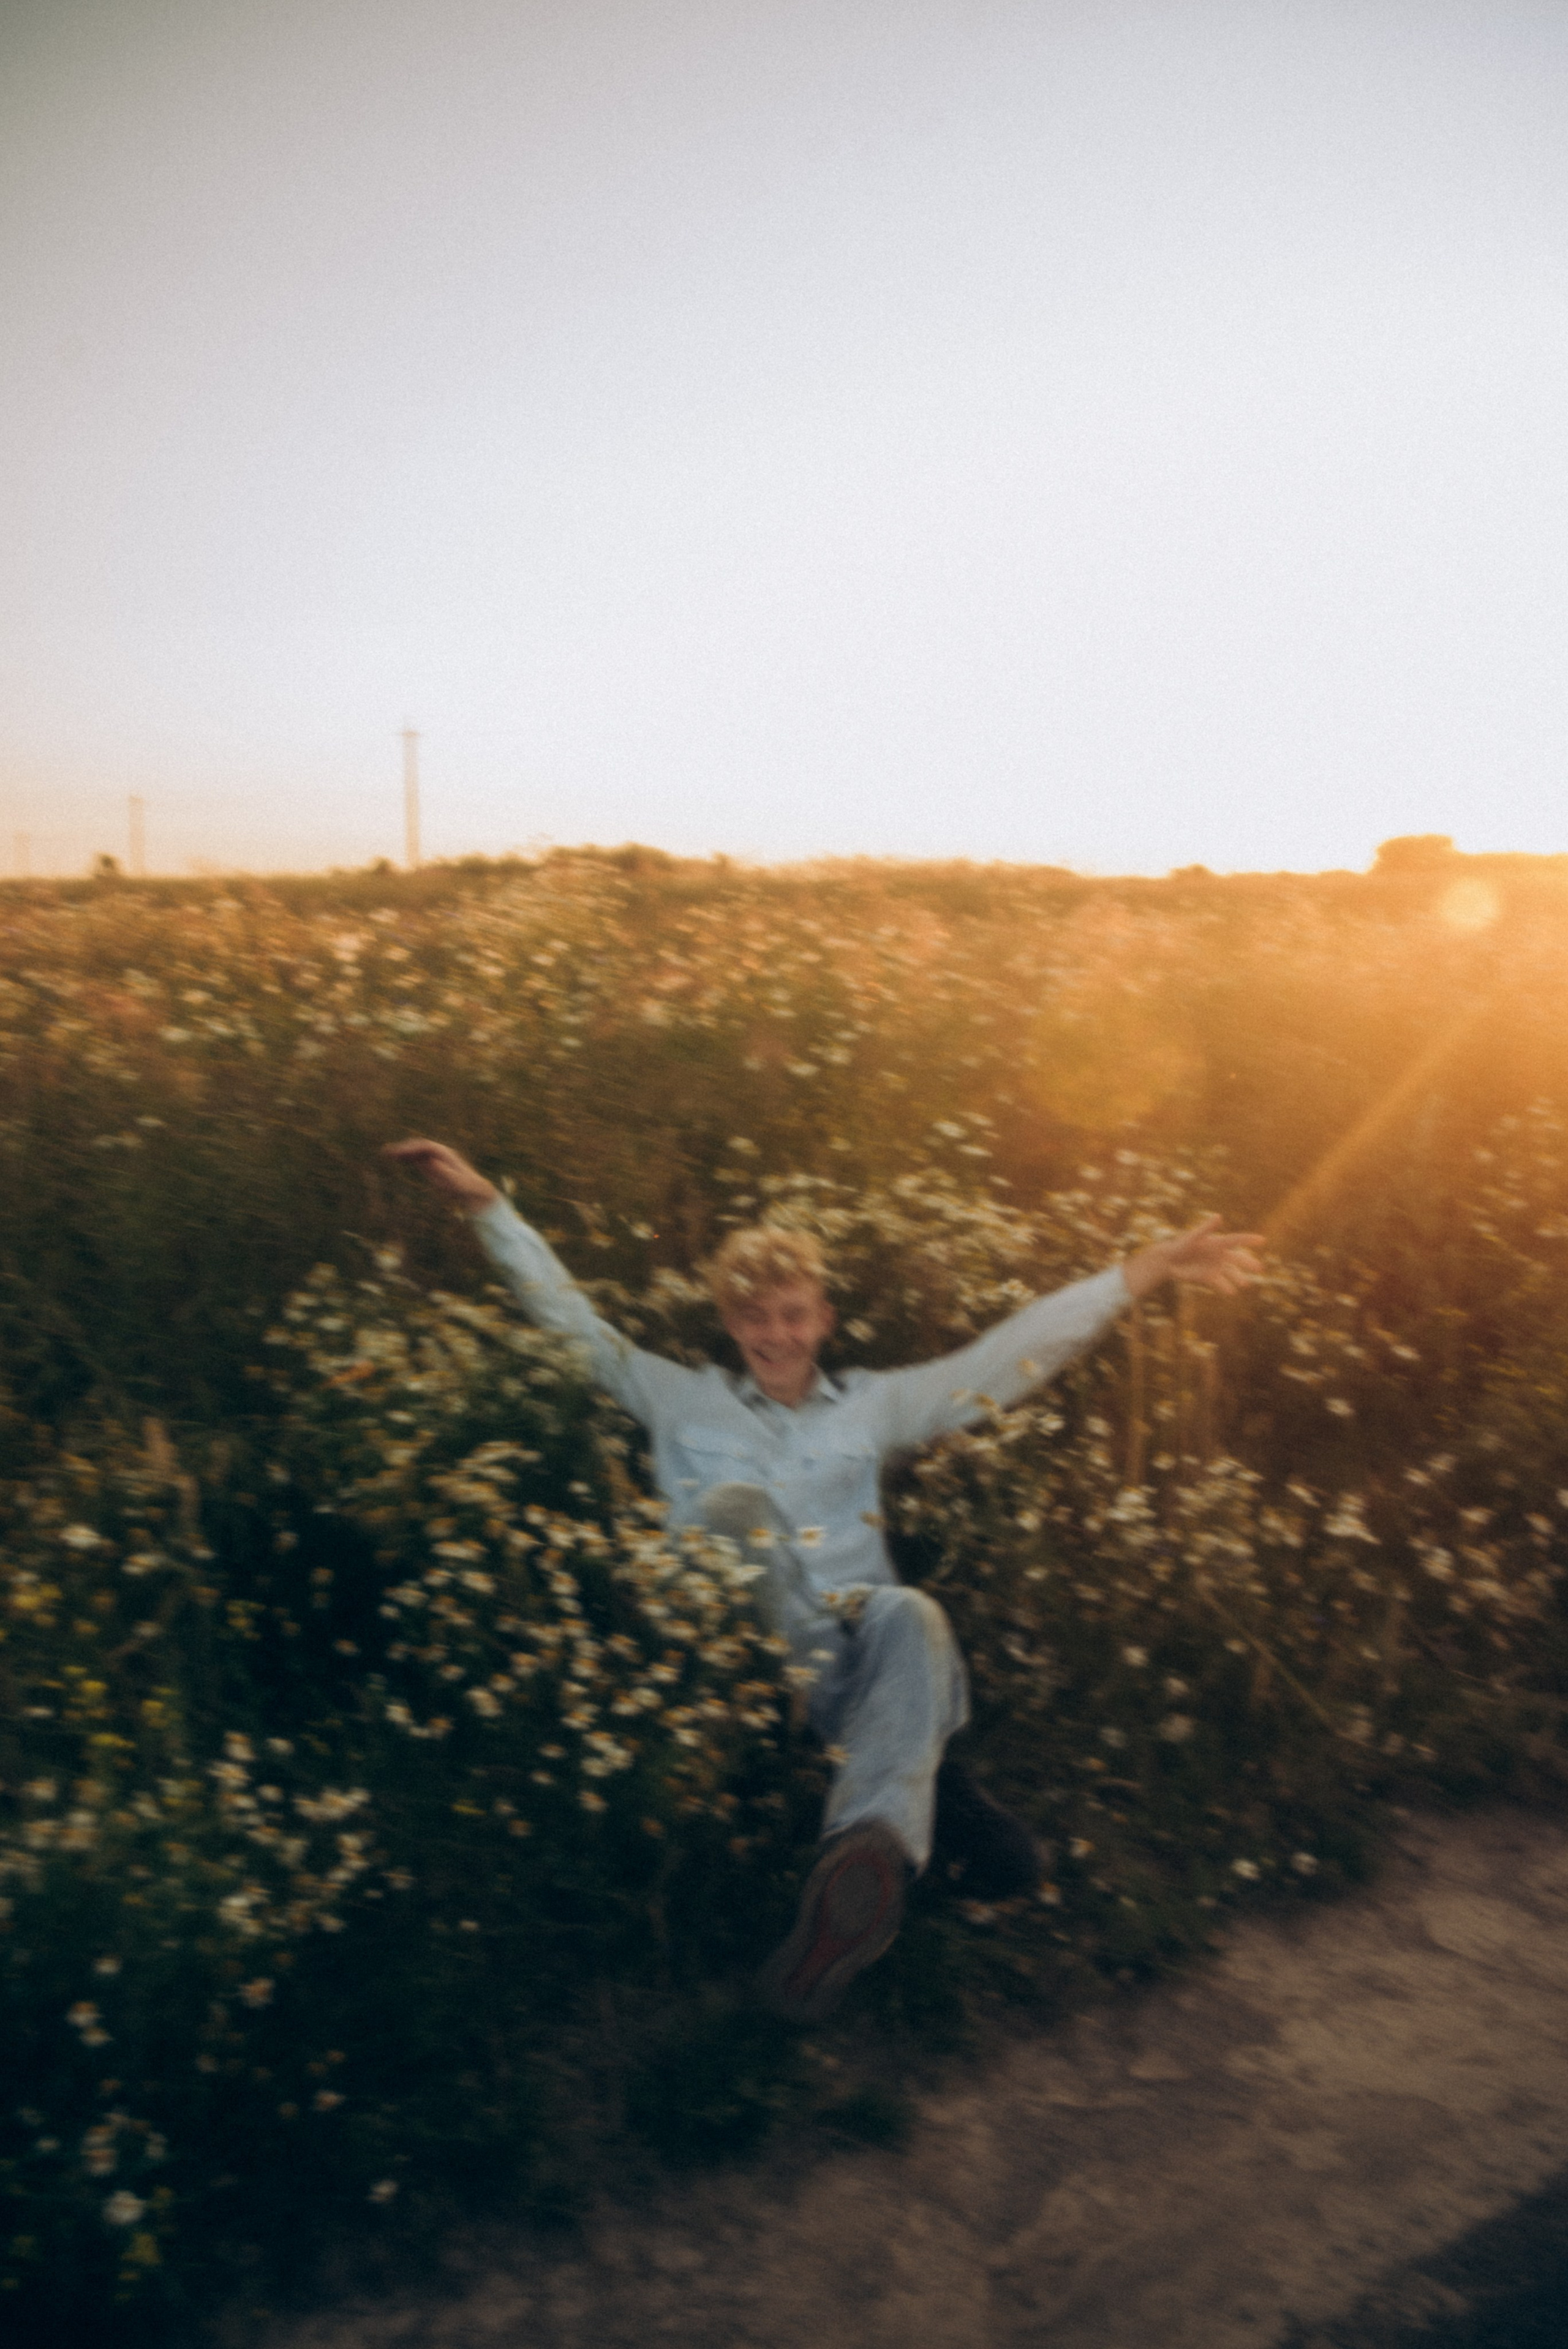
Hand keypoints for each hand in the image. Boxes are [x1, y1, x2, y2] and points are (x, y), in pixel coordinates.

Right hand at [382, 1137, 499, 1211]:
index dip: (411, 1148)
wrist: (474, 1191)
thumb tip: (431, 1161)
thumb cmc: (466, 1188)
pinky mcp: (433, 1166)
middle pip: (418, 1147)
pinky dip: (407, 1158)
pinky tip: (398, 1160)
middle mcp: (439, 1154)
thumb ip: (444, 1172)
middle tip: (386, 1152)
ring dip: (402, 1152)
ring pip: (416, 1152)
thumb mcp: (456, 1182)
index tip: (399, 1153)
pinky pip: (418, 1159)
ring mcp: (435, 1159)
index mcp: (444, 1154)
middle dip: (403, 1148)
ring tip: (387, 1153)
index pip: (424, 1146)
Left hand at [1120, 1214, 1263, 1302]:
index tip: (1262, 1240)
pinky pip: (1220, 1283)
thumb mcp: (1192, 1237)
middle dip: (1248, 1263)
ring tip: (1245, 1284)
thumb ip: (1206, 1229)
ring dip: (1238, 1278)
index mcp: (1218, 1243)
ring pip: (1231, 1273)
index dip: (1249, 1240)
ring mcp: (1216, 1268)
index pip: (1236, 1240)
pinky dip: (1226, 1287)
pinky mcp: (1210, 1278)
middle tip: (1260, 1268)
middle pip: (1238, 1259)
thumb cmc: (1181, 1245)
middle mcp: (1220, 1256)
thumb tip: (1218, 1217)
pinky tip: (1231, 1292)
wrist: (1169, 1261)